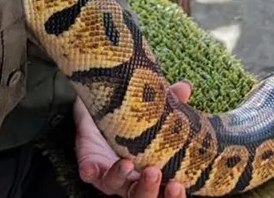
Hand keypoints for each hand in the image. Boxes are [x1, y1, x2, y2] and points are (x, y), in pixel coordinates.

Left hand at [75, 81, 191, 197]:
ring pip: (115, 186)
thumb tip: (185, 87)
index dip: (173, 195)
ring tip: (127, 163)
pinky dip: (90, 171)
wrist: (101, 110)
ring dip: (121, 177)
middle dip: (149, 189)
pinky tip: (91, 168)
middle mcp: (131, 179)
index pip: (164, 192)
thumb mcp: (153, 109)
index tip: (179, 184)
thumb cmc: (133, 118)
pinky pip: (88, 173)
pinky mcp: (89, 166)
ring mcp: (109, 174)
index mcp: (151, 171)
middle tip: (155, 173)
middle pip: (141, 196)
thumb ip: (170, 100)